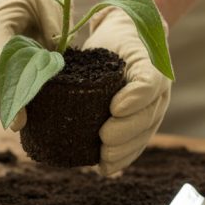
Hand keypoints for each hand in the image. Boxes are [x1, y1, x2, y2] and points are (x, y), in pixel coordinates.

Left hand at [83, 8, 171, 175]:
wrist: (129, 37)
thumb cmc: (113, 38)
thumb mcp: (107, 35)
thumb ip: (94, 49)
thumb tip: (47, 64)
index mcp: (151, 64)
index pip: (149, 83)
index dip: (134, 99)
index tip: (114, 109)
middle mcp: (158, 88)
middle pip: (148, 115)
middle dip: (126, 132)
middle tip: (104, 139)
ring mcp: (154, 106)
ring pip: (145, 133)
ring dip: (126, 150)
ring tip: (104, 160)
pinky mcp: (143, 119)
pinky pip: (138, 141)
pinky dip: (124, 157)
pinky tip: (106, 168)